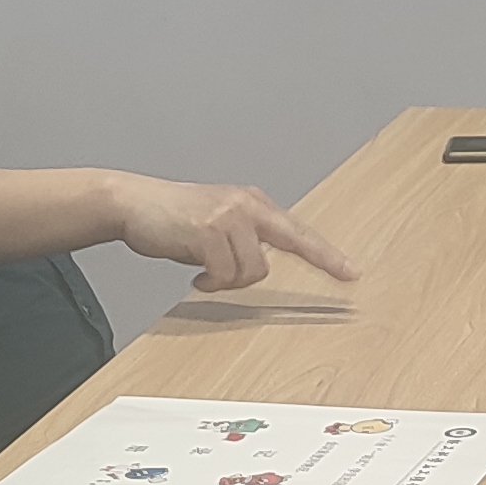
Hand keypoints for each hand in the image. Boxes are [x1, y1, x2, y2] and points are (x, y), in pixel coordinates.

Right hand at [107, 177, 359, 293]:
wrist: (134, 202)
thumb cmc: (173, 218)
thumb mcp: (217, 223)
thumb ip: (242, 239)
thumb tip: (257, 267)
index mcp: (252, 203)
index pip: (297, 230)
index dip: (326, 253)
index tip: (351, 271)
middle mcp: (247, 205)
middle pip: (294, 240)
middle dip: (324, 260)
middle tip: (346, 276)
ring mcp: (229, 215)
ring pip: (252, 269)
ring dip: (229, 281)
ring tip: (207, 273)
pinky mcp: (208, 230)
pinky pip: (223, 274)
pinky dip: (211, 282)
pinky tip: (196, 275)